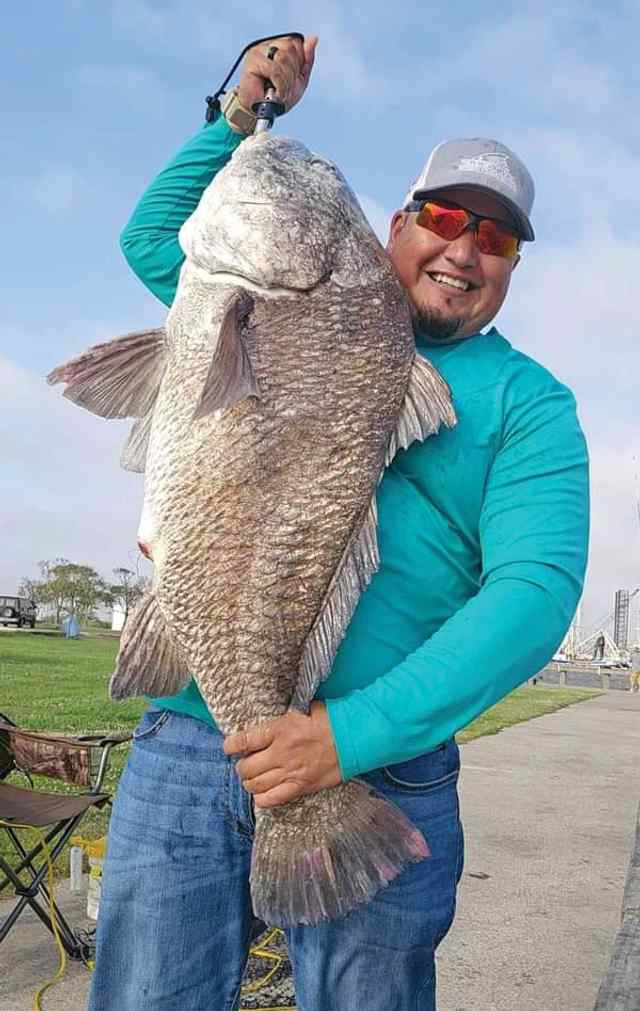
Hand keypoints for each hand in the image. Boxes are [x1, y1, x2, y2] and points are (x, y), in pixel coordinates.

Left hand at [224, 700, 340, 808]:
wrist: (353, 739)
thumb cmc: (330, 721)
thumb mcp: (304, 709)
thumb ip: (285, 717)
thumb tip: (274, 721)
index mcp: (280, 730)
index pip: (245, 740)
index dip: (231, 745)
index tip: (229, 747)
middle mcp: (281, 753)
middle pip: (246, 767)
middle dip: (242, 767)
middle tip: (246, 764)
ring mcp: (290, 772)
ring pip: (255, 785)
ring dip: (250, 783)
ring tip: (253, 779)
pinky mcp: (300, 787)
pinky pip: (272, 800)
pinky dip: (262, 799)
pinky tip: (262, 794)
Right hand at [237, 34, 317, 113]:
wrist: (262, 112)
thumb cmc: (278, 97)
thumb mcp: (300, 79)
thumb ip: (307, 59)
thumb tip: (314, 38)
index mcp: (280, 47)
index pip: (297, 42)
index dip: (299, 62)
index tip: (293, 78)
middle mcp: (269, 45)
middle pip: (291, 47)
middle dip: (293, 72)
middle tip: (287, 87)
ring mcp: (260, 51)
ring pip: (283, 56)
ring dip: (286, 80)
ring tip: (281, 91)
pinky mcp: (252, 60)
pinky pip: (274, 69)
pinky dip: (279, 84)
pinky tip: (276, 92)